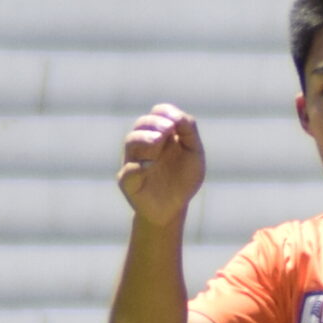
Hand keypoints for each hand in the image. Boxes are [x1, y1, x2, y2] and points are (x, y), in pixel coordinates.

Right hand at [117, 103, 204, 226]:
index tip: (175, 122)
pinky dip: (137, 167)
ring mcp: (134, 161)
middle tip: (167, 130)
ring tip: (158, 142)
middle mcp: (144, 144)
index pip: (157, 114)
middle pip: (142, 124)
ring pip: (131, 141)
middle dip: (154, 123)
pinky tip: (150, 166)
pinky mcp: (128, 181)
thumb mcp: (194, 154)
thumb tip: (178, 116)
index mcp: (161, 134)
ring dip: (144, 138)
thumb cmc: (184, 179)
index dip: (164, 113)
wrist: (174, 209)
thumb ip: (189, 132)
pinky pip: (127, 171)